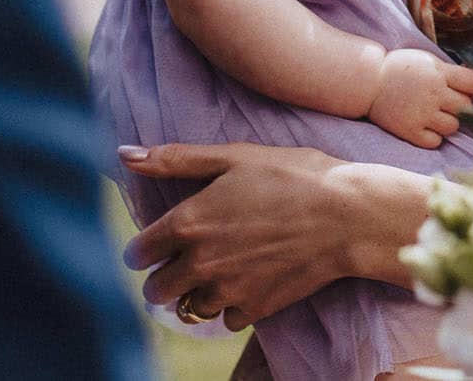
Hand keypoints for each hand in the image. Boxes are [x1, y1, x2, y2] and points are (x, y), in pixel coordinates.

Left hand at [119, 142, 431, 328]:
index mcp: (187, 222)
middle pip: (156, 289)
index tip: (157, 242)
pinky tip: (246, 282)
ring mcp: (227, 290)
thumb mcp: (235, 155)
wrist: (349, 215)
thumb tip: (124, 154)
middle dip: (163, 275)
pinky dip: (230, 305)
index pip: (137, 253)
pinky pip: (225, 319)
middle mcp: (199, 262)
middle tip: (185, 258)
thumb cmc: (294, 175)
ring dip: (195, 292)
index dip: (144, 247)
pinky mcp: (254, 308)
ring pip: (188, 308)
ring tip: (218, 270)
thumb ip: (176, 159)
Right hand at [368, 48, 472, 148]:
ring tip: (436, 116)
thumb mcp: (428, 61)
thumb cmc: (400, 68)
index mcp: (440, 73)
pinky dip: (433, 137)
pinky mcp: (410, 130)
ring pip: (453, 127)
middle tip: (449, 104)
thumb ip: (449, 72)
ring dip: (448, 123)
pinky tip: (426, 127)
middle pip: (466, 107)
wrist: (370, 82)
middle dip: (461, 106)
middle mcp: (434, 94)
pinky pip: (435, 142)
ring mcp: (422, 114)